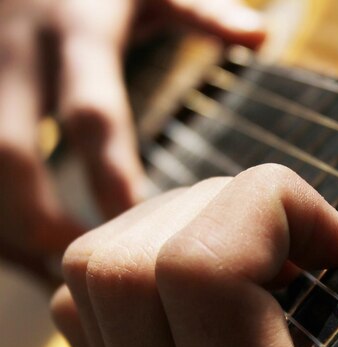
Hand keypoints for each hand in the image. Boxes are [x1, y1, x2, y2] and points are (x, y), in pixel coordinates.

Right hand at [0, 0, 264, 281]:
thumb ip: (202, 11)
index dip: (113, 178)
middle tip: (89, 266)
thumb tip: (261, 36)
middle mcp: (18, 59)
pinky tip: (30, 251)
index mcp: (78, 36)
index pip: (91, 116)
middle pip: (12, 154)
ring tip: (58, 277)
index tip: (141, 229)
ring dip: (11, 229)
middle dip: (41, 218)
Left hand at [51, 164, 337, 346]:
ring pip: (96, 263)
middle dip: (231, 210)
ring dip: (188, 221)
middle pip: (133, 260)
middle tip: (302, 246)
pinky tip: (213, 269)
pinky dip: (151, 245)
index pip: (200, 275)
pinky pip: (91, 286)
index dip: (273, 211)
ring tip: (259, 252)